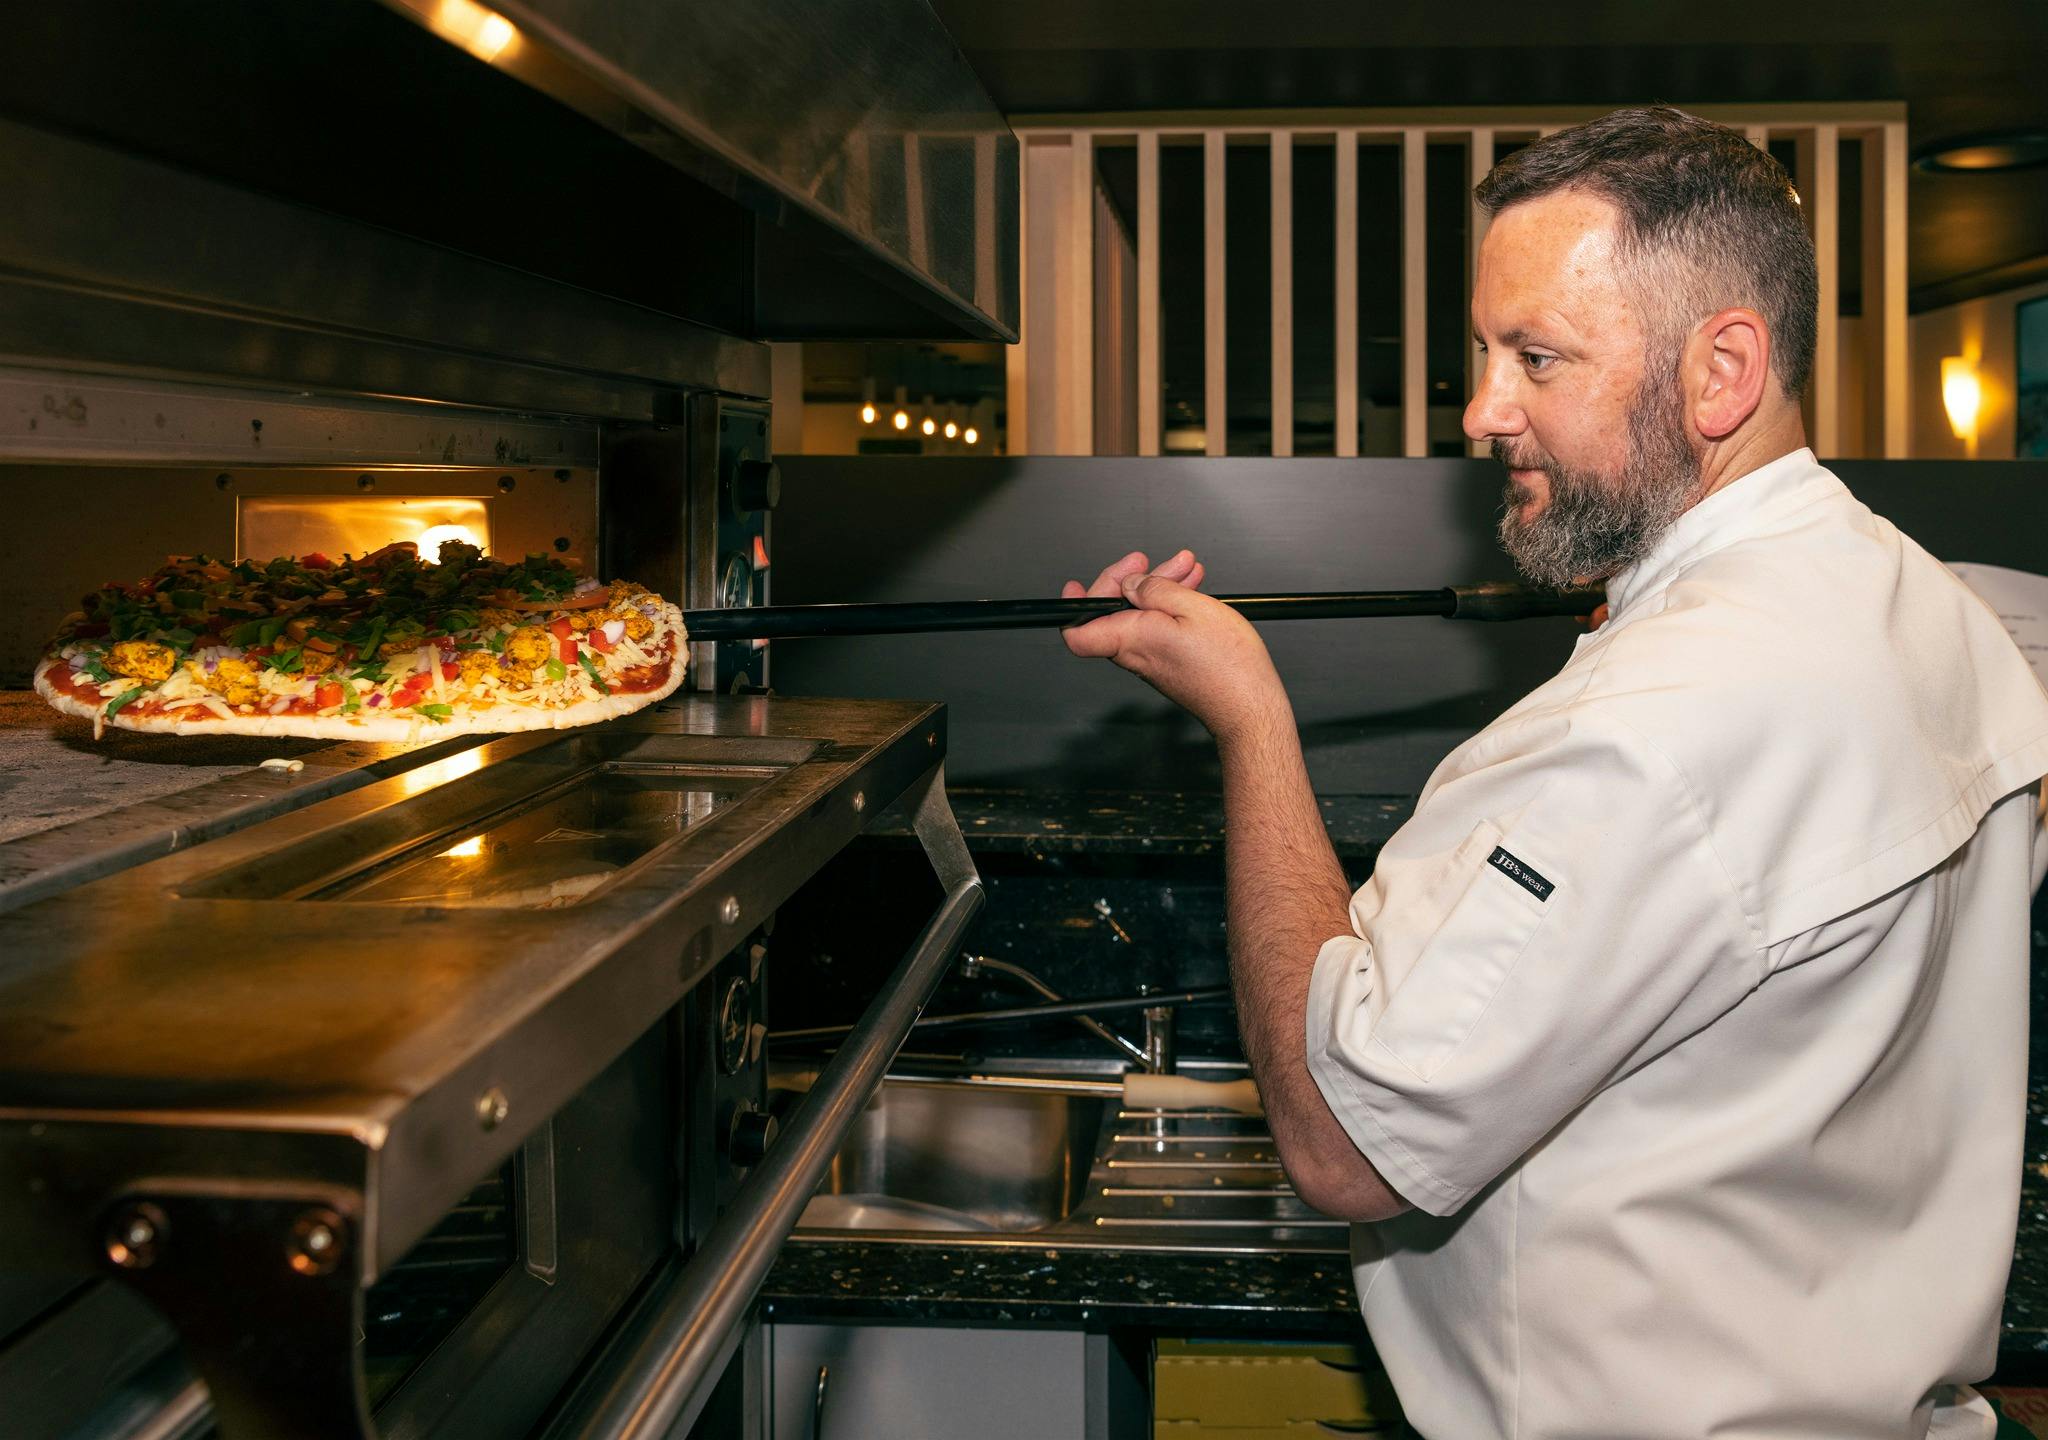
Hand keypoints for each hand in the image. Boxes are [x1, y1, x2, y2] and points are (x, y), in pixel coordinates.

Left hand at [1060, 549, 1289, 743]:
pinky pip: (1158, 628)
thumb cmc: (1228, 665)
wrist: (1249, 707)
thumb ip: (1156, 590)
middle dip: (1134, 579)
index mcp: (1132, 639)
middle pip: (1114, 612)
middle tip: (1152, 561)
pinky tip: (1192, 589)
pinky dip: (1171, 605)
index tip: (1077, 586)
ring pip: (1141, 616)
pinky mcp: (1169, 664)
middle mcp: (1135, 654)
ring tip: (1187, 568)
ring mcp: (1152, 661)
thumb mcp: (1193, 608)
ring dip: (1160, 587)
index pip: (1078, 632)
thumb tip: (1132, 583)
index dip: (1074, 607)